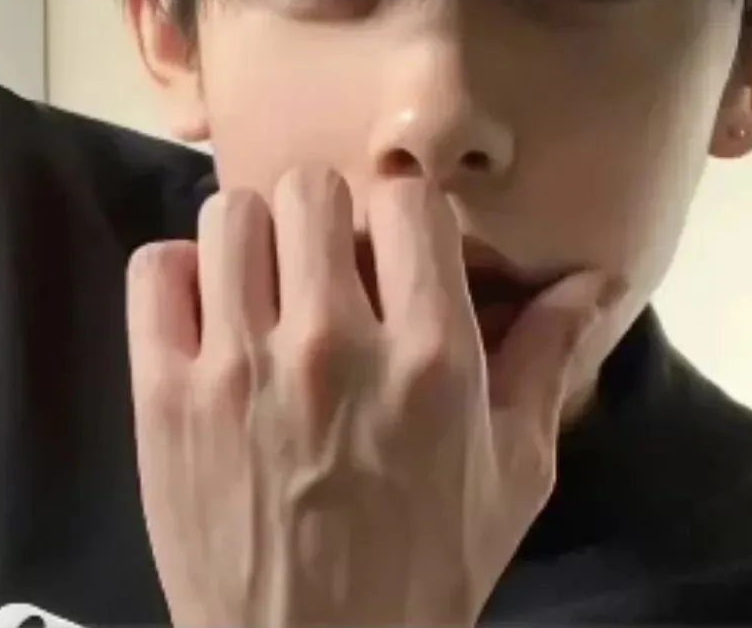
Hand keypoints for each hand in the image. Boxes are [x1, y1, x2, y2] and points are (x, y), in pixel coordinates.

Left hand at [126, 167, 607, 627]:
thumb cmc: (428, 563)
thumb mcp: (515, 470)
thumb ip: (549, 359)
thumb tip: (595, 281)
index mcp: (431, 356)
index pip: (407, 200)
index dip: (402, 211)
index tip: (394, 245)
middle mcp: (333, 344)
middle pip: (310, 189)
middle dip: (323, 215)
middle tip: (324, 261)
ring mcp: (240, 367)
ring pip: (231, 214)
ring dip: (252, 236)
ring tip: (263, 283)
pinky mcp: (166, 396)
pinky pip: (156, 270)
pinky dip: (178, 273)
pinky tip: (206, 310)